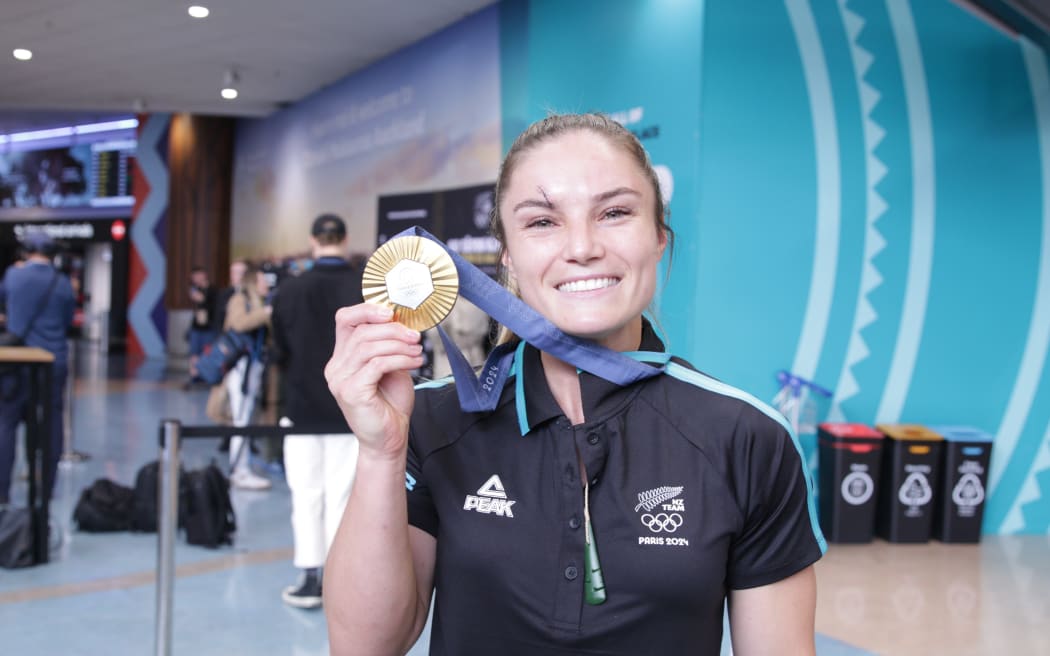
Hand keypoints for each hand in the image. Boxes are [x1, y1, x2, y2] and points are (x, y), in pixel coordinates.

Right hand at [325, 303, 423, 460]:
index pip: (344, 320)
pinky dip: (399, 359)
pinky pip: (377, 364)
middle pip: (361, 331)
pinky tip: (413, 362)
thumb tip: (403, 323)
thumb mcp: (390, 367)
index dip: (366, 310)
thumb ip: (388, 346)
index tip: (391, 313)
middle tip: (415, 336)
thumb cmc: (390, 404)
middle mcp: (336, 367)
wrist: (389, 439)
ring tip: (417, 351)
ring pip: (369, 346)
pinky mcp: (352, 392)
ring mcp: (341, 380)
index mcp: (342, 358)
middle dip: (392, 329)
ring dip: (399, 345)